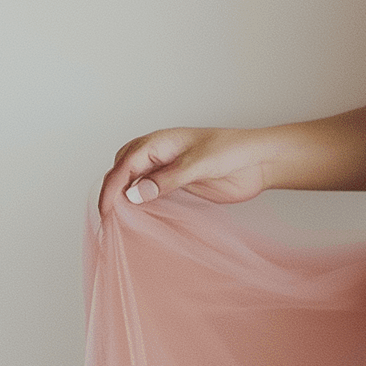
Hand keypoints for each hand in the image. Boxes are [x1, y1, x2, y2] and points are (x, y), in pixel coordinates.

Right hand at [98, 126, 274, 218]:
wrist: (258, 161)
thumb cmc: (232, 151)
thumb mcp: (198, 164)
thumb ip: (167, 179)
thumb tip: (134, 193)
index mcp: (158, 142)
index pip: (125, 165)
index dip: (112, 187)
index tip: (107, 210)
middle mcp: (157, 155)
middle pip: (122, 171)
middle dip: (111, 192)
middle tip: (108, 219)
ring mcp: (166, 170)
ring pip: (134, 183)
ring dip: (124, 200)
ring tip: (117, 223)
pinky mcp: (176, 186)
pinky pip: (151, 195)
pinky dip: (141, 207)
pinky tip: (138, 220)